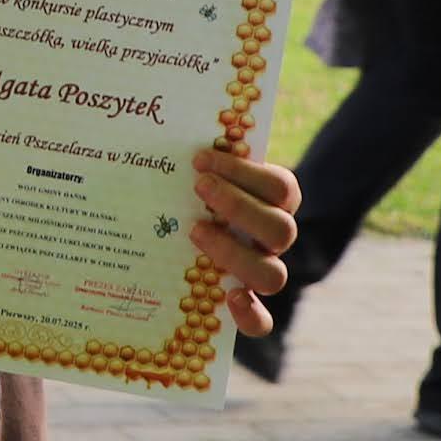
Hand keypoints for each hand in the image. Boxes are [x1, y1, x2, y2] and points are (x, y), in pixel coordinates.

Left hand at [192, 147, 299, 333]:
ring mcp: (262, 271)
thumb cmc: (188, 188)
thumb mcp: (194, 168)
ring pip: (273, 275)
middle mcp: (273, 239)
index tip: (200, 159)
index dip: (246, 173)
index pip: (280, 187)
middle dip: (238, 206)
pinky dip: (250, 315)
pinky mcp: (246, 305)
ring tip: (194, 231)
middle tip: (198, 186)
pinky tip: (229, 297)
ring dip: (234, 253)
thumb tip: (160, 118)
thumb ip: (195, 155)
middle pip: (281, 229)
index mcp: (274, 202)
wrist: (180, 233)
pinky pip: (262, 321)